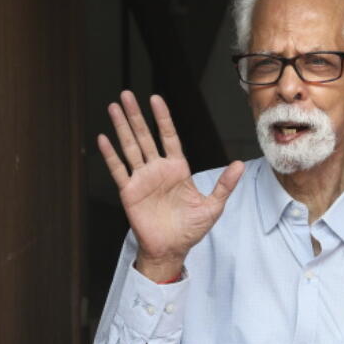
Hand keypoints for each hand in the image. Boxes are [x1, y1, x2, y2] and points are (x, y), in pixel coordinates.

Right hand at [98, 91, 243, 281]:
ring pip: (130, 147)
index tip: (155, 99)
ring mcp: (142, 179)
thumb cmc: (191, 229)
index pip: (168, 137)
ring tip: (114, 107)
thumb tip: (239, 165)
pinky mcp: (130, 192)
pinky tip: (103, 139)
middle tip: (127, 94)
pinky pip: (119, 170)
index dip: (162, 118)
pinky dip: (111, 155)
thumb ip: (224, 184)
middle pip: (145, 136)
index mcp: (177, 169)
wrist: (172, 249)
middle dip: (136, 116)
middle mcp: (158, 170)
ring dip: (121, 127)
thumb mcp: (213, 206)